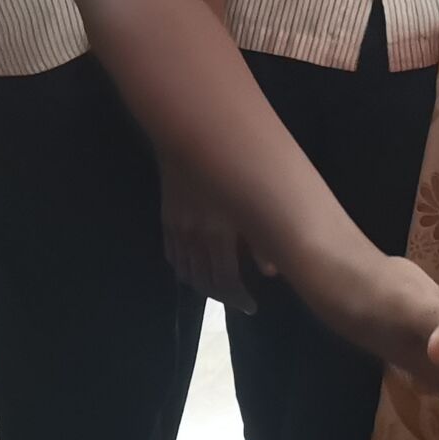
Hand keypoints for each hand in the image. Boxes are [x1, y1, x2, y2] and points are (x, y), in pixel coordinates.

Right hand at [163, 161, 262, 312]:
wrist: (192, 134)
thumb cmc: (234, 160)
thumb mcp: (254, 197)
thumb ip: (262, 238)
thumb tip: (271, 271)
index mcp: (218, 232)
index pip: (225, 280)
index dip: (237, 298)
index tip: (250, 306)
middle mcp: (194, 235)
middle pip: (203, 280)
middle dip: (222, 295)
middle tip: (237, 301)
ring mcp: (177, 227)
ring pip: (185, 270)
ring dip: (201, 284)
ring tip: (218, 288)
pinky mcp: (167, 217)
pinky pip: (172, 253)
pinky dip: (182, 267)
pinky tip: (191, 270)